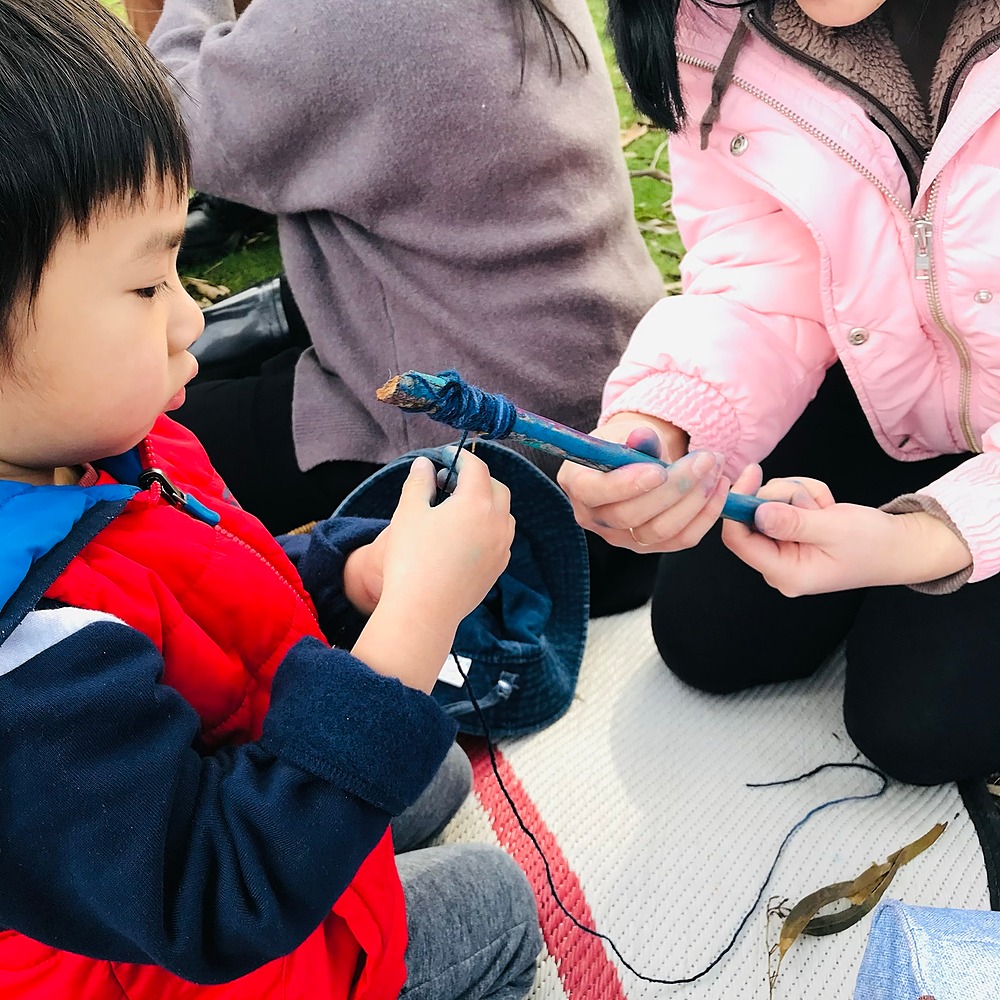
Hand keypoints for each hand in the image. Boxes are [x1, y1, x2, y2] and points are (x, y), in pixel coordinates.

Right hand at [351, 450, 514, 690]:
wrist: (424, 610)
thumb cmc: (412, 558)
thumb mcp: (409, 512)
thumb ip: (419, 482)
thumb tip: (425, 464)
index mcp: (476, 502)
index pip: (477, 468)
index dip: (461, 457)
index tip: (445, 456)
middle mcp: (497, 522)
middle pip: (497, 488)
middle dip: (478, 479)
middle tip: (451, 481)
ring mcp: (502, 547)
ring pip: (504, 514)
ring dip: (487, 503)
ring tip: (459, 508)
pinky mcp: (499, 568)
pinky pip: (501, 538)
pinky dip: (490, 527)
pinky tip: (466, 535)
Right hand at [556, 411, 728, 551]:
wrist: (637, 459)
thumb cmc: (627, 441)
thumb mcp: (626, 431)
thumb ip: (634, 437)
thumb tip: (642, 438)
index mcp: (577, 483)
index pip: (596, 493)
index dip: (627, 484)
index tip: (660, 470)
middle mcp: (593, 517)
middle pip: (630, 517)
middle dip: (674, 488)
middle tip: (704, 459)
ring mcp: (620, 537)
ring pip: (659, 532)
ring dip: (695, 500)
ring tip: (714, 469)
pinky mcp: (648, 547)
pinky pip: (681, 540)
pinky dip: (705, 514)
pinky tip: (719, 487)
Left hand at [721, 467, 972, 594]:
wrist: (900, 546)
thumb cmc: (874, 544)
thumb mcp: (834, 529)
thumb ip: (794, 522)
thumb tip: (757, 513)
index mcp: (785, 573)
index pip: (738, 540)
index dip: (738, 505)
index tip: (751, 474)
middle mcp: (777, 565)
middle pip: (752, 518)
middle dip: (782, 498)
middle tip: (816, 503)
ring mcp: (782, 549)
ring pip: (767, 504)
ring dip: (798, 495)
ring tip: (826, 508)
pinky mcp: (789, 533)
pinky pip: (782, 503)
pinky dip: (804, 496)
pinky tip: (825, 508)